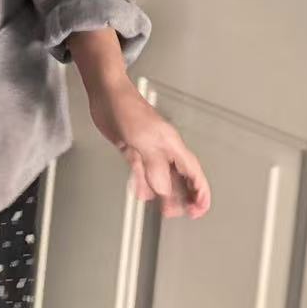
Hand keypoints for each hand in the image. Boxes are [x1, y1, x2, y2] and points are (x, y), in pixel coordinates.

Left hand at [85, 77, 210, 219]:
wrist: (106, 94)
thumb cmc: (127, 108)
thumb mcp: (143, 140)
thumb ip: (155, 166)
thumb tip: (164, 190)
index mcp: (171, 145)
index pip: (193, 172)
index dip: (200, 192)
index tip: (199, 210)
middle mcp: (163, 148)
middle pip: (181, 177)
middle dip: (185, 197)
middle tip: (182, 214)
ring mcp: (148, 148)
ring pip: (162, 177)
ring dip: (165, 194)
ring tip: (165, 211)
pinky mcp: (133, 148)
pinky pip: (142, 171)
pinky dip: (144, 183)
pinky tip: (142, 193)